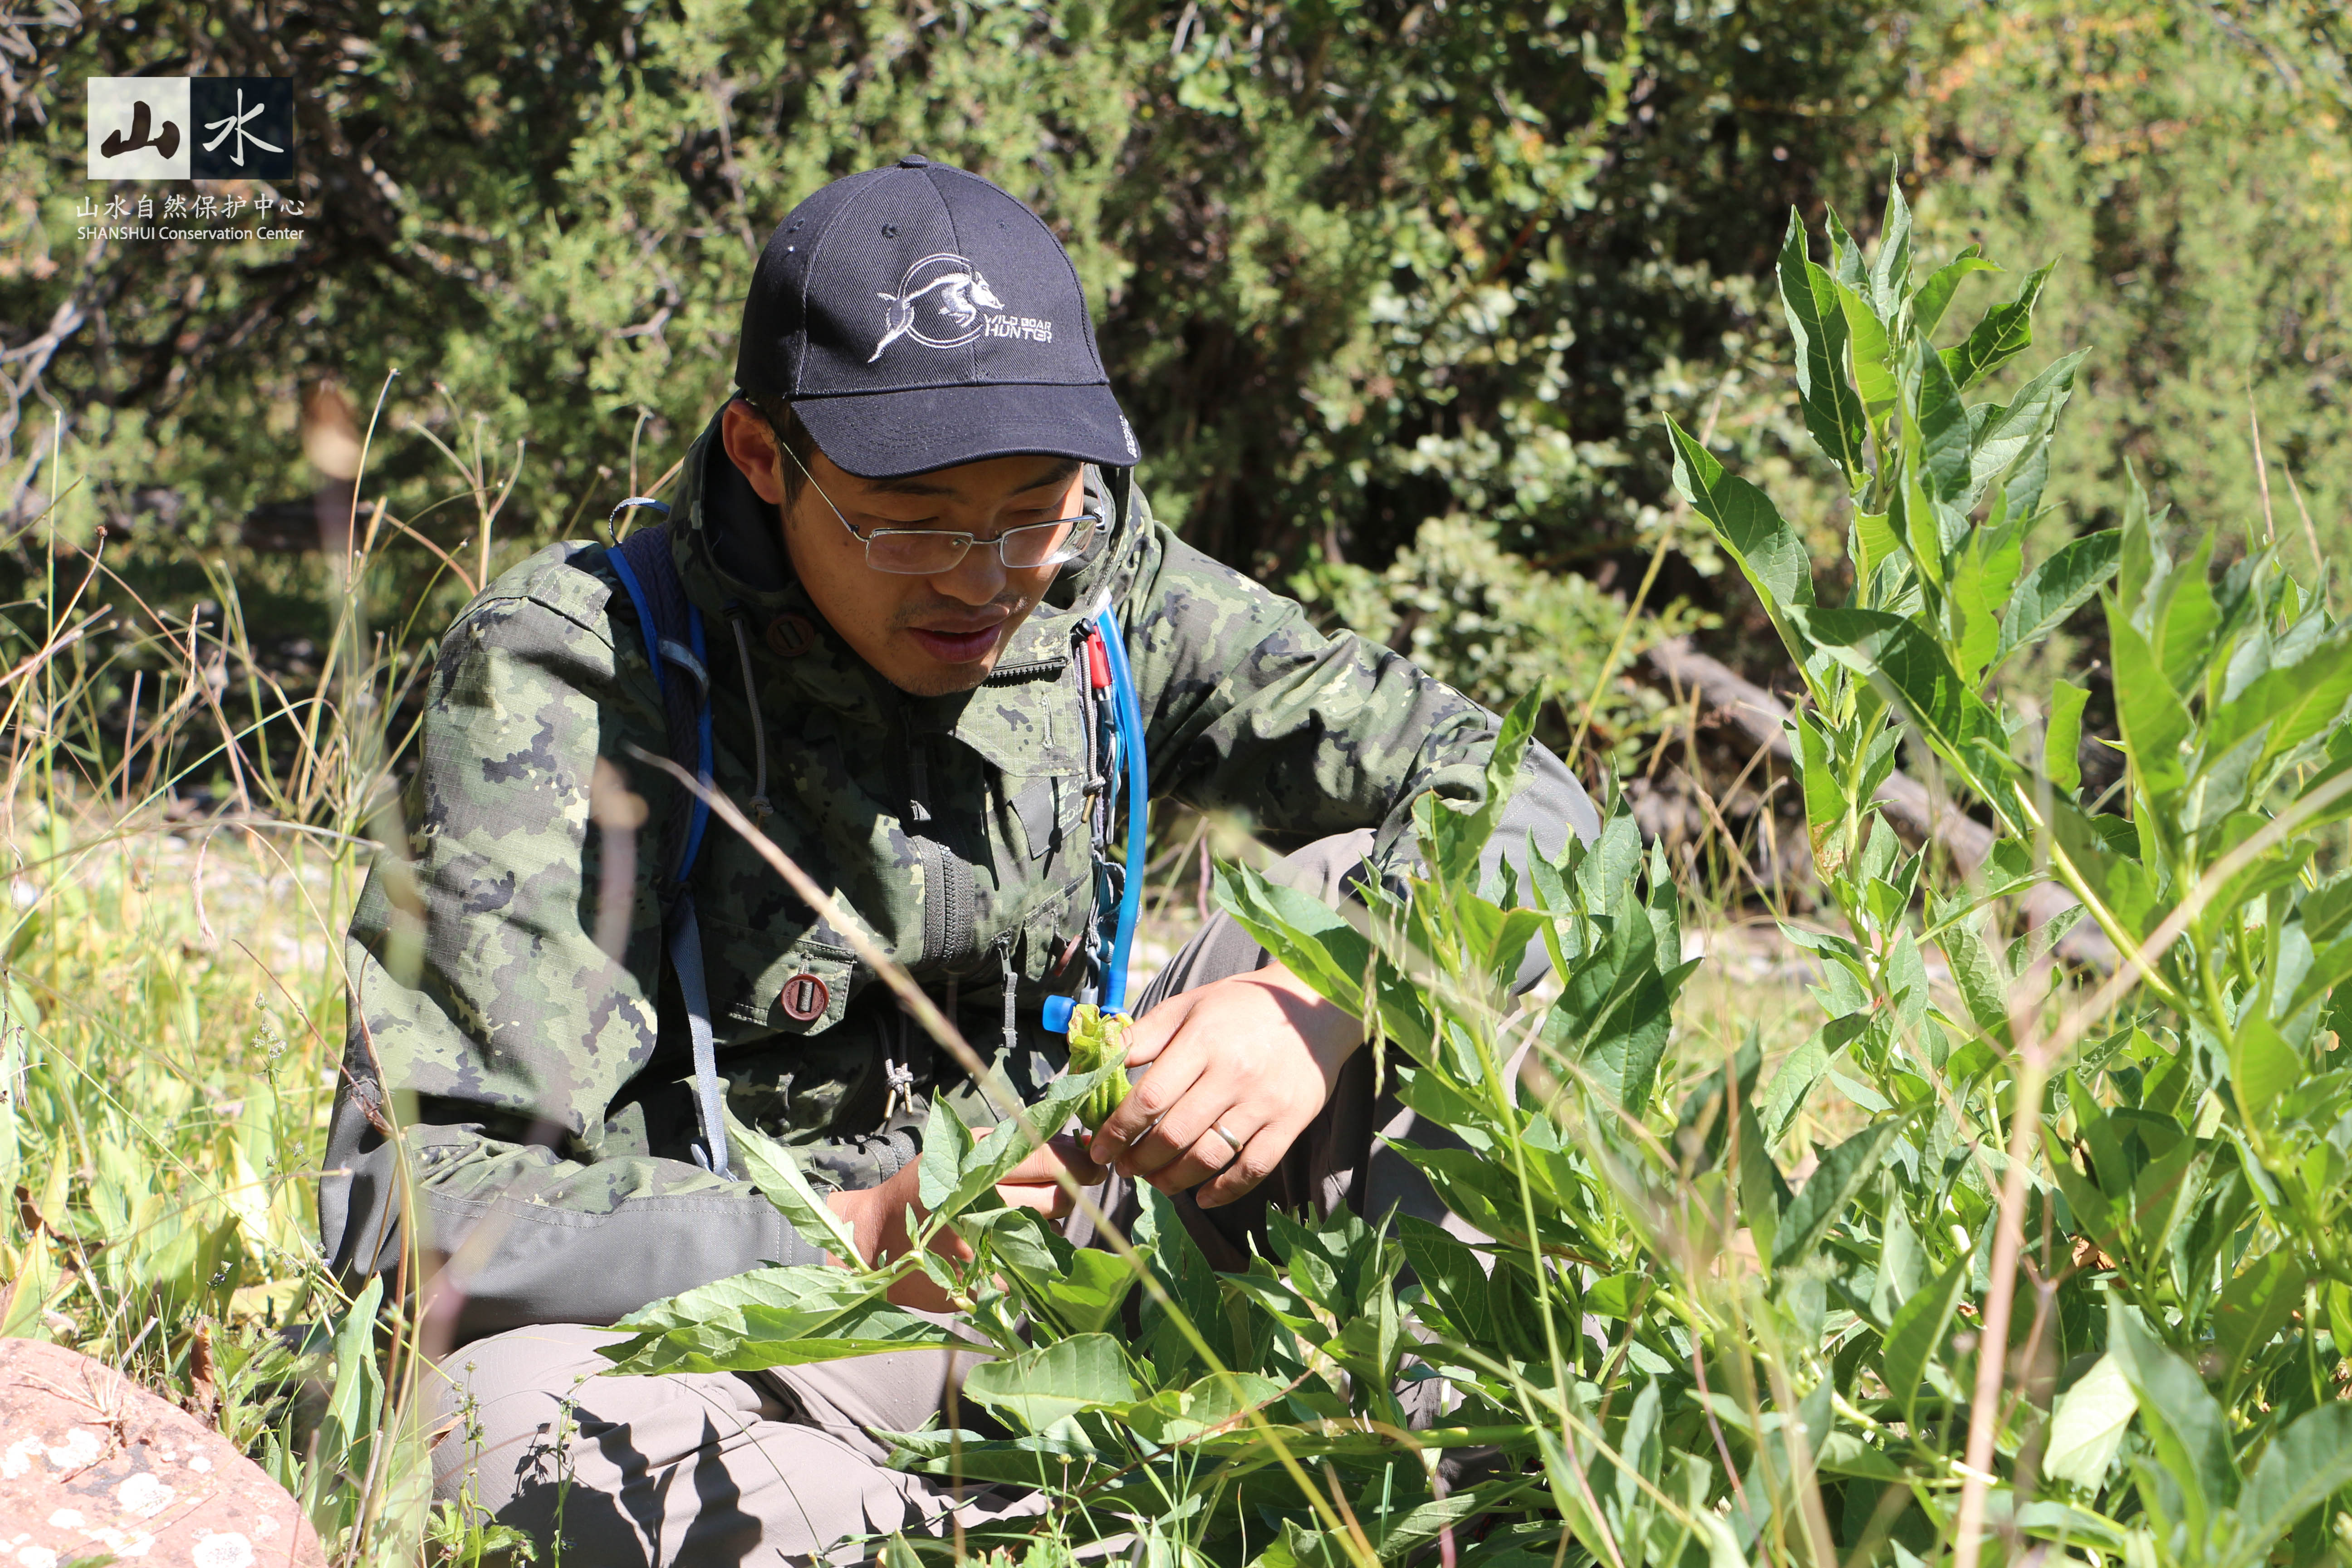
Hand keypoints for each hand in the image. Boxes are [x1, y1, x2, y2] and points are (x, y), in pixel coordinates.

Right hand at [825, 1134, 1103, 1310]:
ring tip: (1015, 1214)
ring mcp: (987, 1249)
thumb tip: (1077, 1146)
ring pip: (1050, 1232)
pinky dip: (1025, 1252)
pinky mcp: (987, 1282)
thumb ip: (1015, 1145)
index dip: (1081, 1162)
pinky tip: (1002, 1242)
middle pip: (1061, 1199)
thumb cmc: (924, 1187)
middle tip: (1053, 1188)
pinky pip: (1030, 1263)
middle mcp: (984, 1207)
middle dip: (1067, 1192)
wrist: (877, 1239)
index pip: (1053, 1161)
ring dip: (1045, 1222)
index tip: (1091, 1163)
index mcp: (977, 1167)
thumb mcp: (961, 1151)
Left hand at [1085, 962, 1359, 1208]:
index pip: (1151, 1098)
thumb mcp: (1188, 1006)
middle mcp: (1233, 1074)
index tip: (1099, 1147)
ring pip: (1209, 1157)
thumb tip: (1099, 1061)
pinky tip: (1202, 1197)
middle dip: (1140, 1159)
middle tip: (1123, 1167)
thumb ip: (1143, 1035)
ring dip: (1173, 1179)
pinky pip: (1253, 1168)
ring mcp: (1264, 1102)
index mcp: (1203, 1042)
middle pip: (1175, 1134)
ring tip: (1154, 1180)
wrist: (1313, 1009)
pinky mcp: (1290, 1123)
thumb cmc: (1240, 1007)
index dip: (1119, 1129)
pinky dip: (1225, 1191)